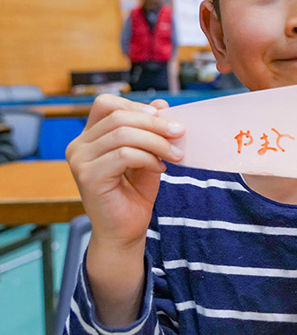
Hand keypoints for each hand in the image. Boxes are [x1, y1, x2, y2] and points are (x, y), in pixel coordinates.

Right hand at [67, 94, 183, 248]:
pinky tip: (160, 168)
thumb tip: (162, 104)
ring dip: (157, 141)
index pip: (106, 104)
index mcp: (89, 137)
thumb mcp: (148, 154)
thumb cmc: (134, 193)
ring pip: (123, 134)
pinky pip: (124, 154)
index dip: (136, 106)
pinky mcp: (89, 176)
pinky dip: (148, 157)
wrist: (126, 230)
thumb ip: (151, 131)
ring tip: (175, 154)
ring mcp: (80, 161)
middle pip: (119, 116)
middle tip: (180, 133)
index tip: (164, 118)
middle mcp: (79, 146)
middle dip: (155, 123)